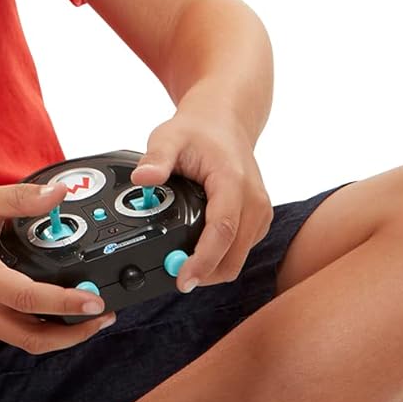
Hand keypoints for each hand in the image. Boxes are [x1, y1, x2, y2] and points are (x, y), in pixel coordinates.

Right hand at [0, 181, 117, 350]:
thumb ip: (20, 199)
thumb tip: (58, 195)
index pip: (30, 299)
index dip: (67, 304)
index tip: (96, 301)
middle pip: (33, 339)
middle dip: (73, 334)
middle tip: (103, 315)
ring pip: (26, 341)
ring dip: (61, 335)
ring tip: (90, 316)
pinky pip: (17, 333)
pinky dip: (44, 328)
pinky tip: (63, 312)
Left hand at [131, 90, 271, 287]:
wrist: (226, 122)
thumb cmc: (199, 130)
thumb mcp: (169, 136)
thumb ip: (156, 158)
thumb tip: (142, 179)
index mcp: (234, 183)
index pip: (223, 232)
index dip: (203, 261)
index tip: (182, 279)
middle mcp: (254, 201)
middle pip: (234, 256)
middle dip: (205, 274)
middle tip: (172, 275)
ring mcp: (260, 212)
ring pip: (238, 259)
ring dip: (212, 269)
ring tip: (181, 263)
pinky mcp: (258, 220)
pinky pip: (241, 251)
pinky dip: (220, 258)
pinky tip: (198, 252)